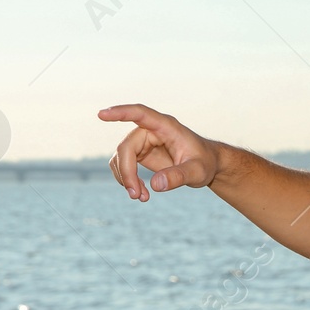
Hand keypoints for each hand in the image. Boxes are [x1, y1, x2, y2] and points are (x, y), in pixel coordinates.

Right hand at [99, 103, 224, 200]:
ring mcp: (143, 141)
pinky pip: (123, 165)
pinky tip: (141, 193)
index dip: (120, 113)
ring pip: (120, 157)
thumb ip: (179, 177)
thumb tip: (155, 184)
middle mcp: (151, 131)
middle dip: (127, 172)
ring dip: (126, 178)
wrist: (208, 165)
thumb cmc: (205, 163)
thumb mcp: (198, 172)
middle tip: (136, 195)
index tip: (101, 114)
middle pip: (126, 147)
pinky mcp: (140, 153)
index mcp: (166, 126)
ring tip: (142, 197)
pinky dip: (128, 180)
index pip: (140, 114)